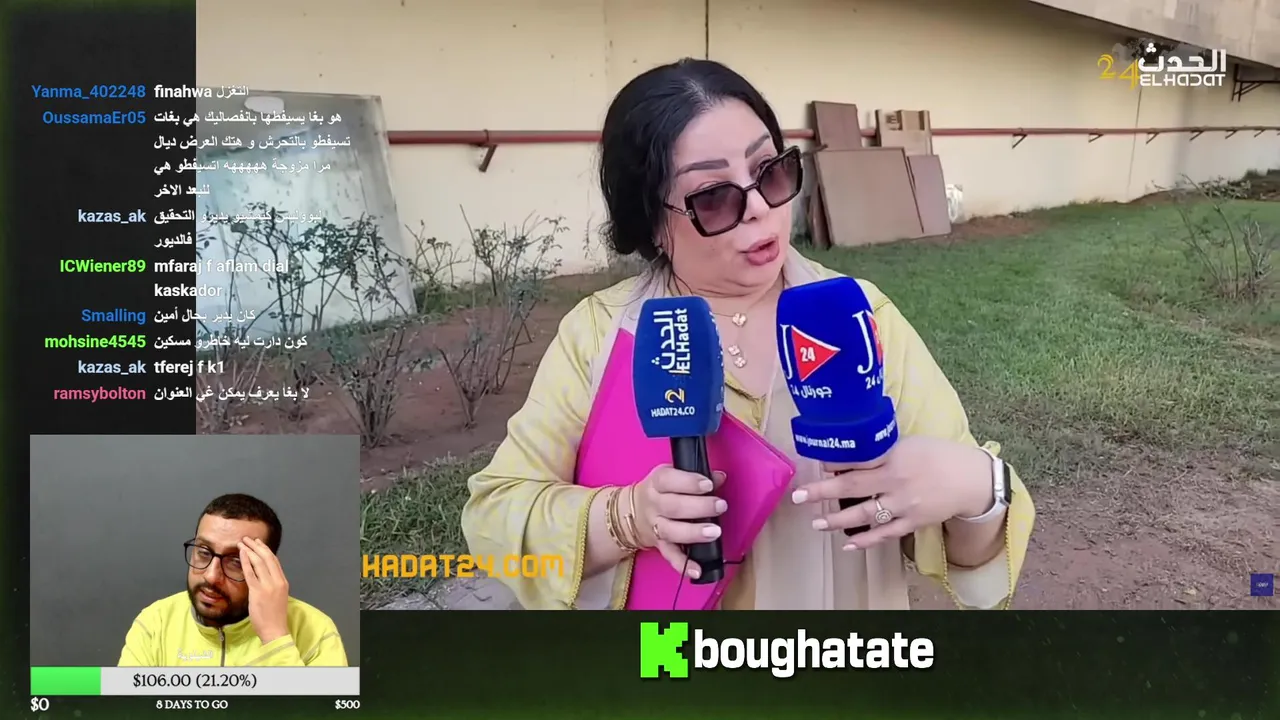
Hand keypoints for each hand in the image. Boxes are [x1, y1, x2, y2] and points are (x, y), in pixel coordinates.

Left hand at [238, 537, 290, 644]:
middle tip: (248, 538)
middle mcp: (277, 580)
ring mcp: (268, 585)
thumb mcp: (278, 597)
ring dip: (250, 550)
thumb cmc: (275, 616)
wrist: (275, 629)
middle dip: (257, 546)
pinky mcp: (258, 591)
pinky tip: (242, 554)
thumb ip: (272, 585)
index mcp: (283, 581)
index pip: (274, 561)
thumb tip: (262, 577)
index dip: (266, 550)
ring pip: (259, 562)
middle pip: (267, 558)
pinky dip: (246, 561)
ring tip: (242, 543)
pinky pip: (250, 572)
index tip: (259, 543)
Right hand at [631, 465, 726, 578]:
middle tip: (720, 506)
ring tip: (715, 532)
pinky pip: (671, 556)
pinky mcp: (660, 545)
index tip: (708, 484)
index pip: (669, 480)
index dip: (689, 482)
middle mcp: (654, 505)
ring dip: (694, 533)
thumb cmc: (660, 491)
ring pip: (672, 531)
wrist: (631, 513)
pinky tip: (697, 570)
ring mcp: (656, 527)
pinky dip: (683, 565)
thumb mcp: (673, 477)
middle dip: (700, 507)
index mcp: (657, 484)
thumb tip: (720, 477)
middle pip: (674, 507)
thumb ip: (695, 477)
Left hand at [792, 436, 993, 549]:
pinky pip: (885, 534)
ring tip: (817, 523)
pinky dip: (866, 540)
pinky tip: (848, 544)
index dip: (834, 464)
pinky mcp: (913, 522)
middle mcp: (897, 482)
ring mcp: (905, 505)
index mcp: (895, 457)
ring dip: (838, 521)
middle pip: (853, 488)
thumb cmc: (938, 456)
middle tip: (799, 496)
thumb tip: (851, 450)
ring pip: (865, 516)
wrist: (971, 480)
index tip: (816, 464)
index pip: (858, 460)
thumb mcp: (909, 443)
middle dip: (822, 492)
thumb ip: (882, 449)